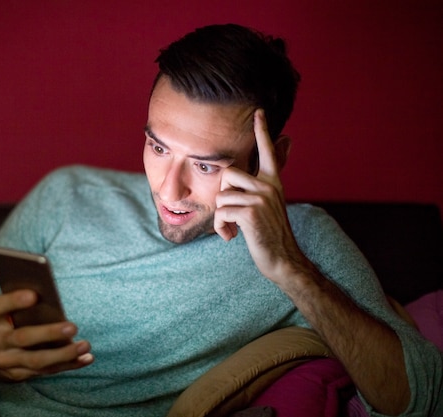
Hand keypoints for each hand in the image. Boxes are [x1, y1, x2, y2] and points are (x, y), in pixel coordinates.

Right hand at [0, 289, 93, 381]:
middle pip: (23, 337)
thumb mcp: (11, 313)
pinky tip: (86, 358)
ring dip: (64, 354)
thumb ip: (26, 305)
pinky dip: (69, 364)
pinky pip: (47, 371)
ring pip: (37, 360)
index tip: (34, 295)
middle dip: (49, 333)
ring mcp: (7, 361)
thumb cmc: (11, 324)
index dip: (14, 300)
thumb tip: (52, 296)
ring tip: (85, 345)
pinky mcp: (20, 374)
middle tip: (73, 327)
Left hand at [214, 109, 306, 283]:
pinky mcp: (251, 213)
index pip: (267, 152)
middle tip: (230, 215)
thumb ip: (261, 188)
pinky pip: (221, 212)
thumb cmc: (269, 234)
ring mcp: (261, 199)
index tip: (258, 112)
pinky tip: (231, 237)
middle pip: (227, 174)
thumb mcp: (269, 206)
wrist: (281, 260)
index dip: (262, 131)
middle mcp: (269, 186)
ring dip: (220, 217)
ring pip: (221, 196)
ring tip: (232, 229)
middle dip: (222, 196)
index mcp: (273, 182)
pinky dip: (220, 227)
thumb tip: (261, 182)